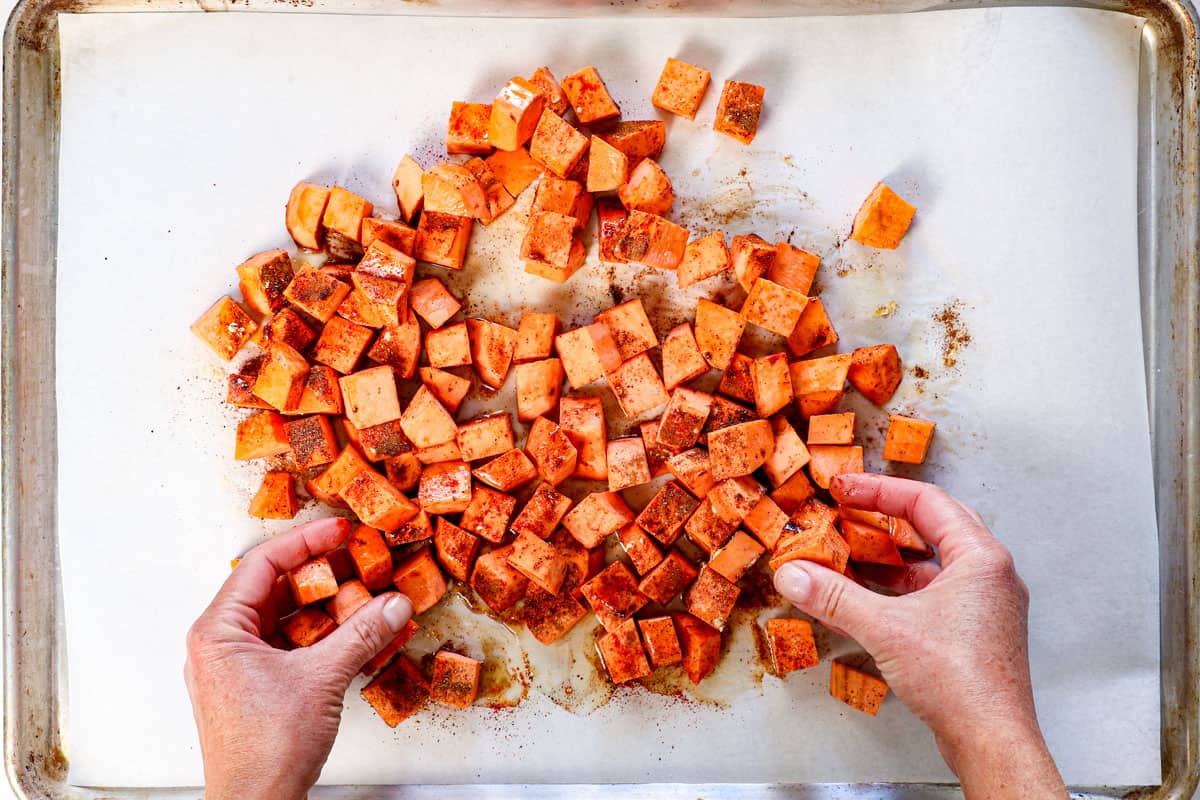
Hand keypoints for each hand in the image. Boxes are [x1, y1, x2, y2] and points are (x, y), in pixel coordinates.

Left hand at [184, 517, 413, 799]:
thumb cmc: (264, 752)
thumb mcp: (321, 679)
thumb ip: (361, 634)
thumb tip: (392, 603)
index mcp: (217, 632)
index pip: (262, 565)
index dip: (305, 542)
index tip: (338, 530)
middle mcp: (220, 645)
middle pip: (275, 589)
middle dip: (321, 575)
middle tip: (357, 558)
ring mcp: (236, 668)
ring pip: (285, 619)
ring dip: (327, 607)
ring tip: (365, 595)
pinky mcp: (255, 688)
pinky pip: (291, 646)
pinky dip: (323, 637)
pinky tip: (357, 634)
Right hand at [773, 473, 1065, 799]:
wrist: (991, 739)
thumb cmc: (958, 680)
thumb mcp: (885, 628)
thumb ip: (834, 596)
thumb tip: (794, 574)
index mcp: (980, 558)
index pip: (926, 501)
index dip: (879, 491)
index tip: (843, 490)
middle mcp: (990, 574)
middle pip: (933, 525)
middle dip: (884, 517)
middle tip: (847, 510)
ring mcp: (985, 604)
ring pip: (932, 562)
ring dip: (888, 555)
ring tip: (846, 551)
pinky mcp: (975, 630)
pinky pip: (932, 591)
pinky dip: (897, 587)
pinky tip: (864, 596)